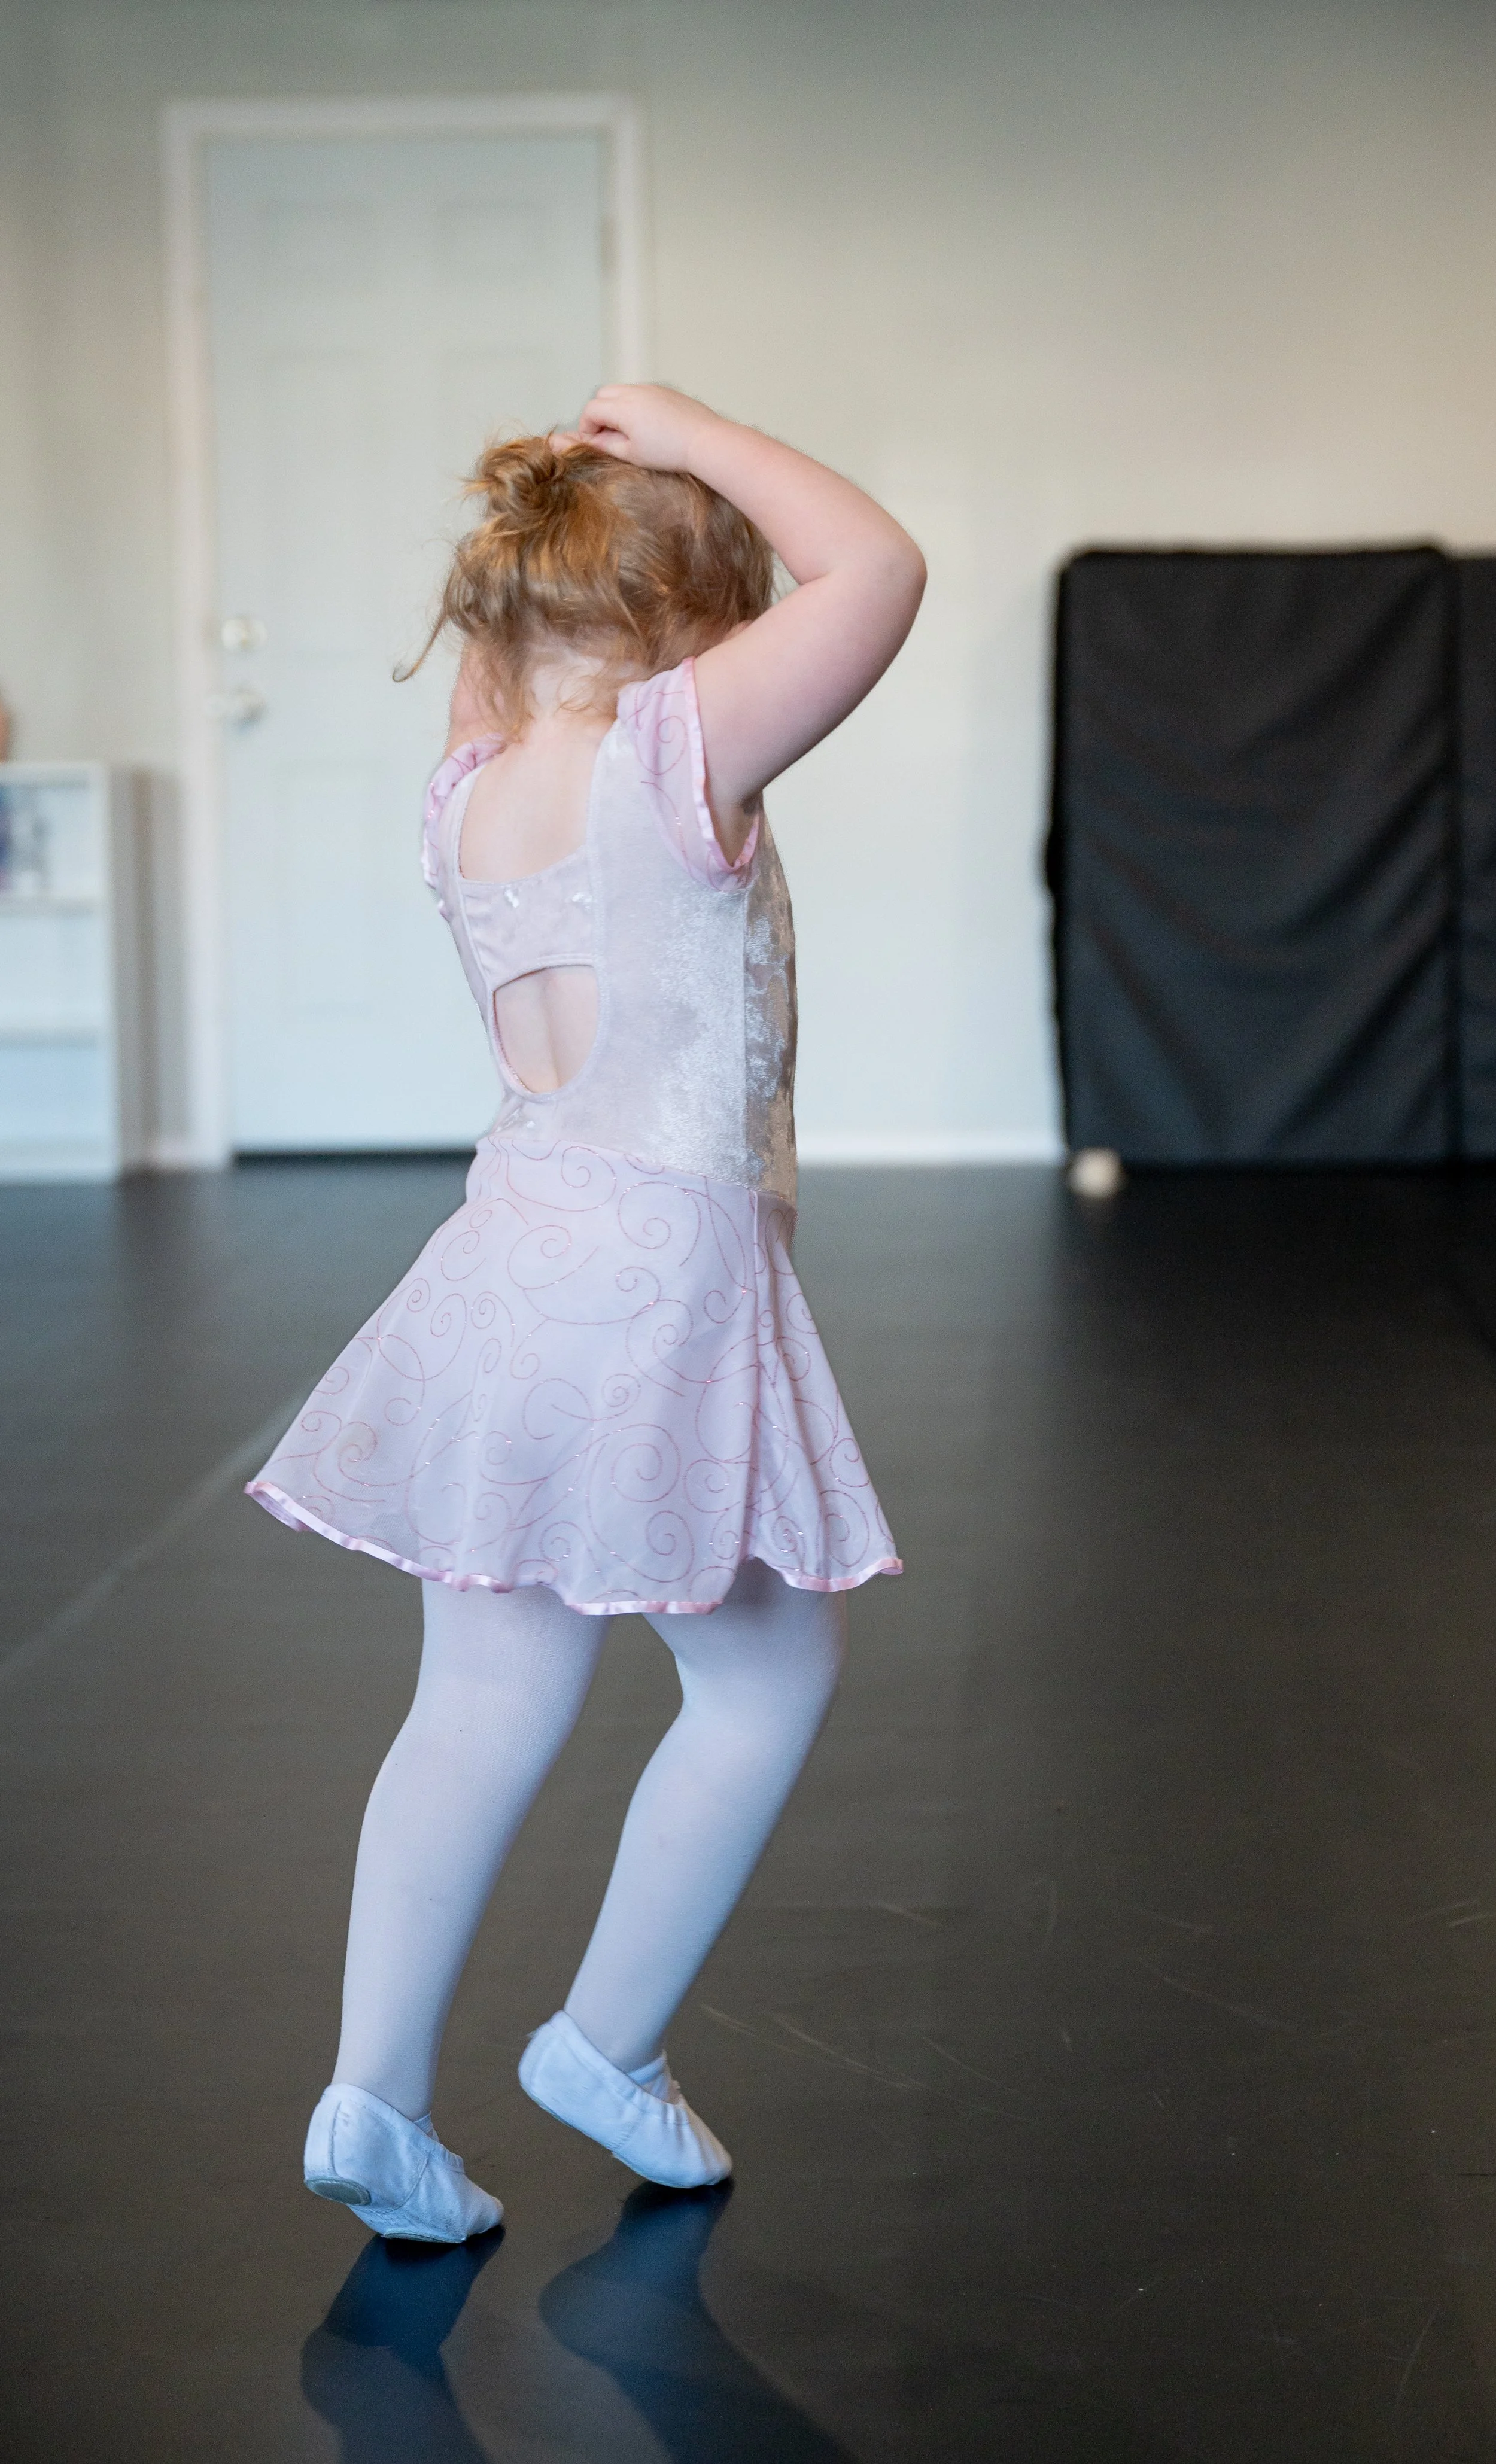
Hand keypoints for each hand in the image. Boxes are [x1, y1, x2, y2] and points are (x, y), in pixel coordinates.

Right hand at [571, 384, 722, 473]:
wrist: (704, 440)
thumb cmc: (669, 452)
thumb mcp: (632, 454)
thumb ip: (606, 445)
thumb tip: (592, 440)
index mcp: (623, 407)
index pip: (591, 409)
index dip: (587, 427)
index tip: (592, 442)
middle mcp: (634, 391)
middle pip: (603, 394)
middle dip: (599, 413)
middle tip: (607, 435)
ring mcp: (651, 388)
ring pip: (622, 391)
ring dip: (616, 407)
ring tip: (627, 431)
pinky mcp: (665, 390)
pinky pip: (641, 392)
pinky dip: (635, 404)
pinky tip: (647, 425)